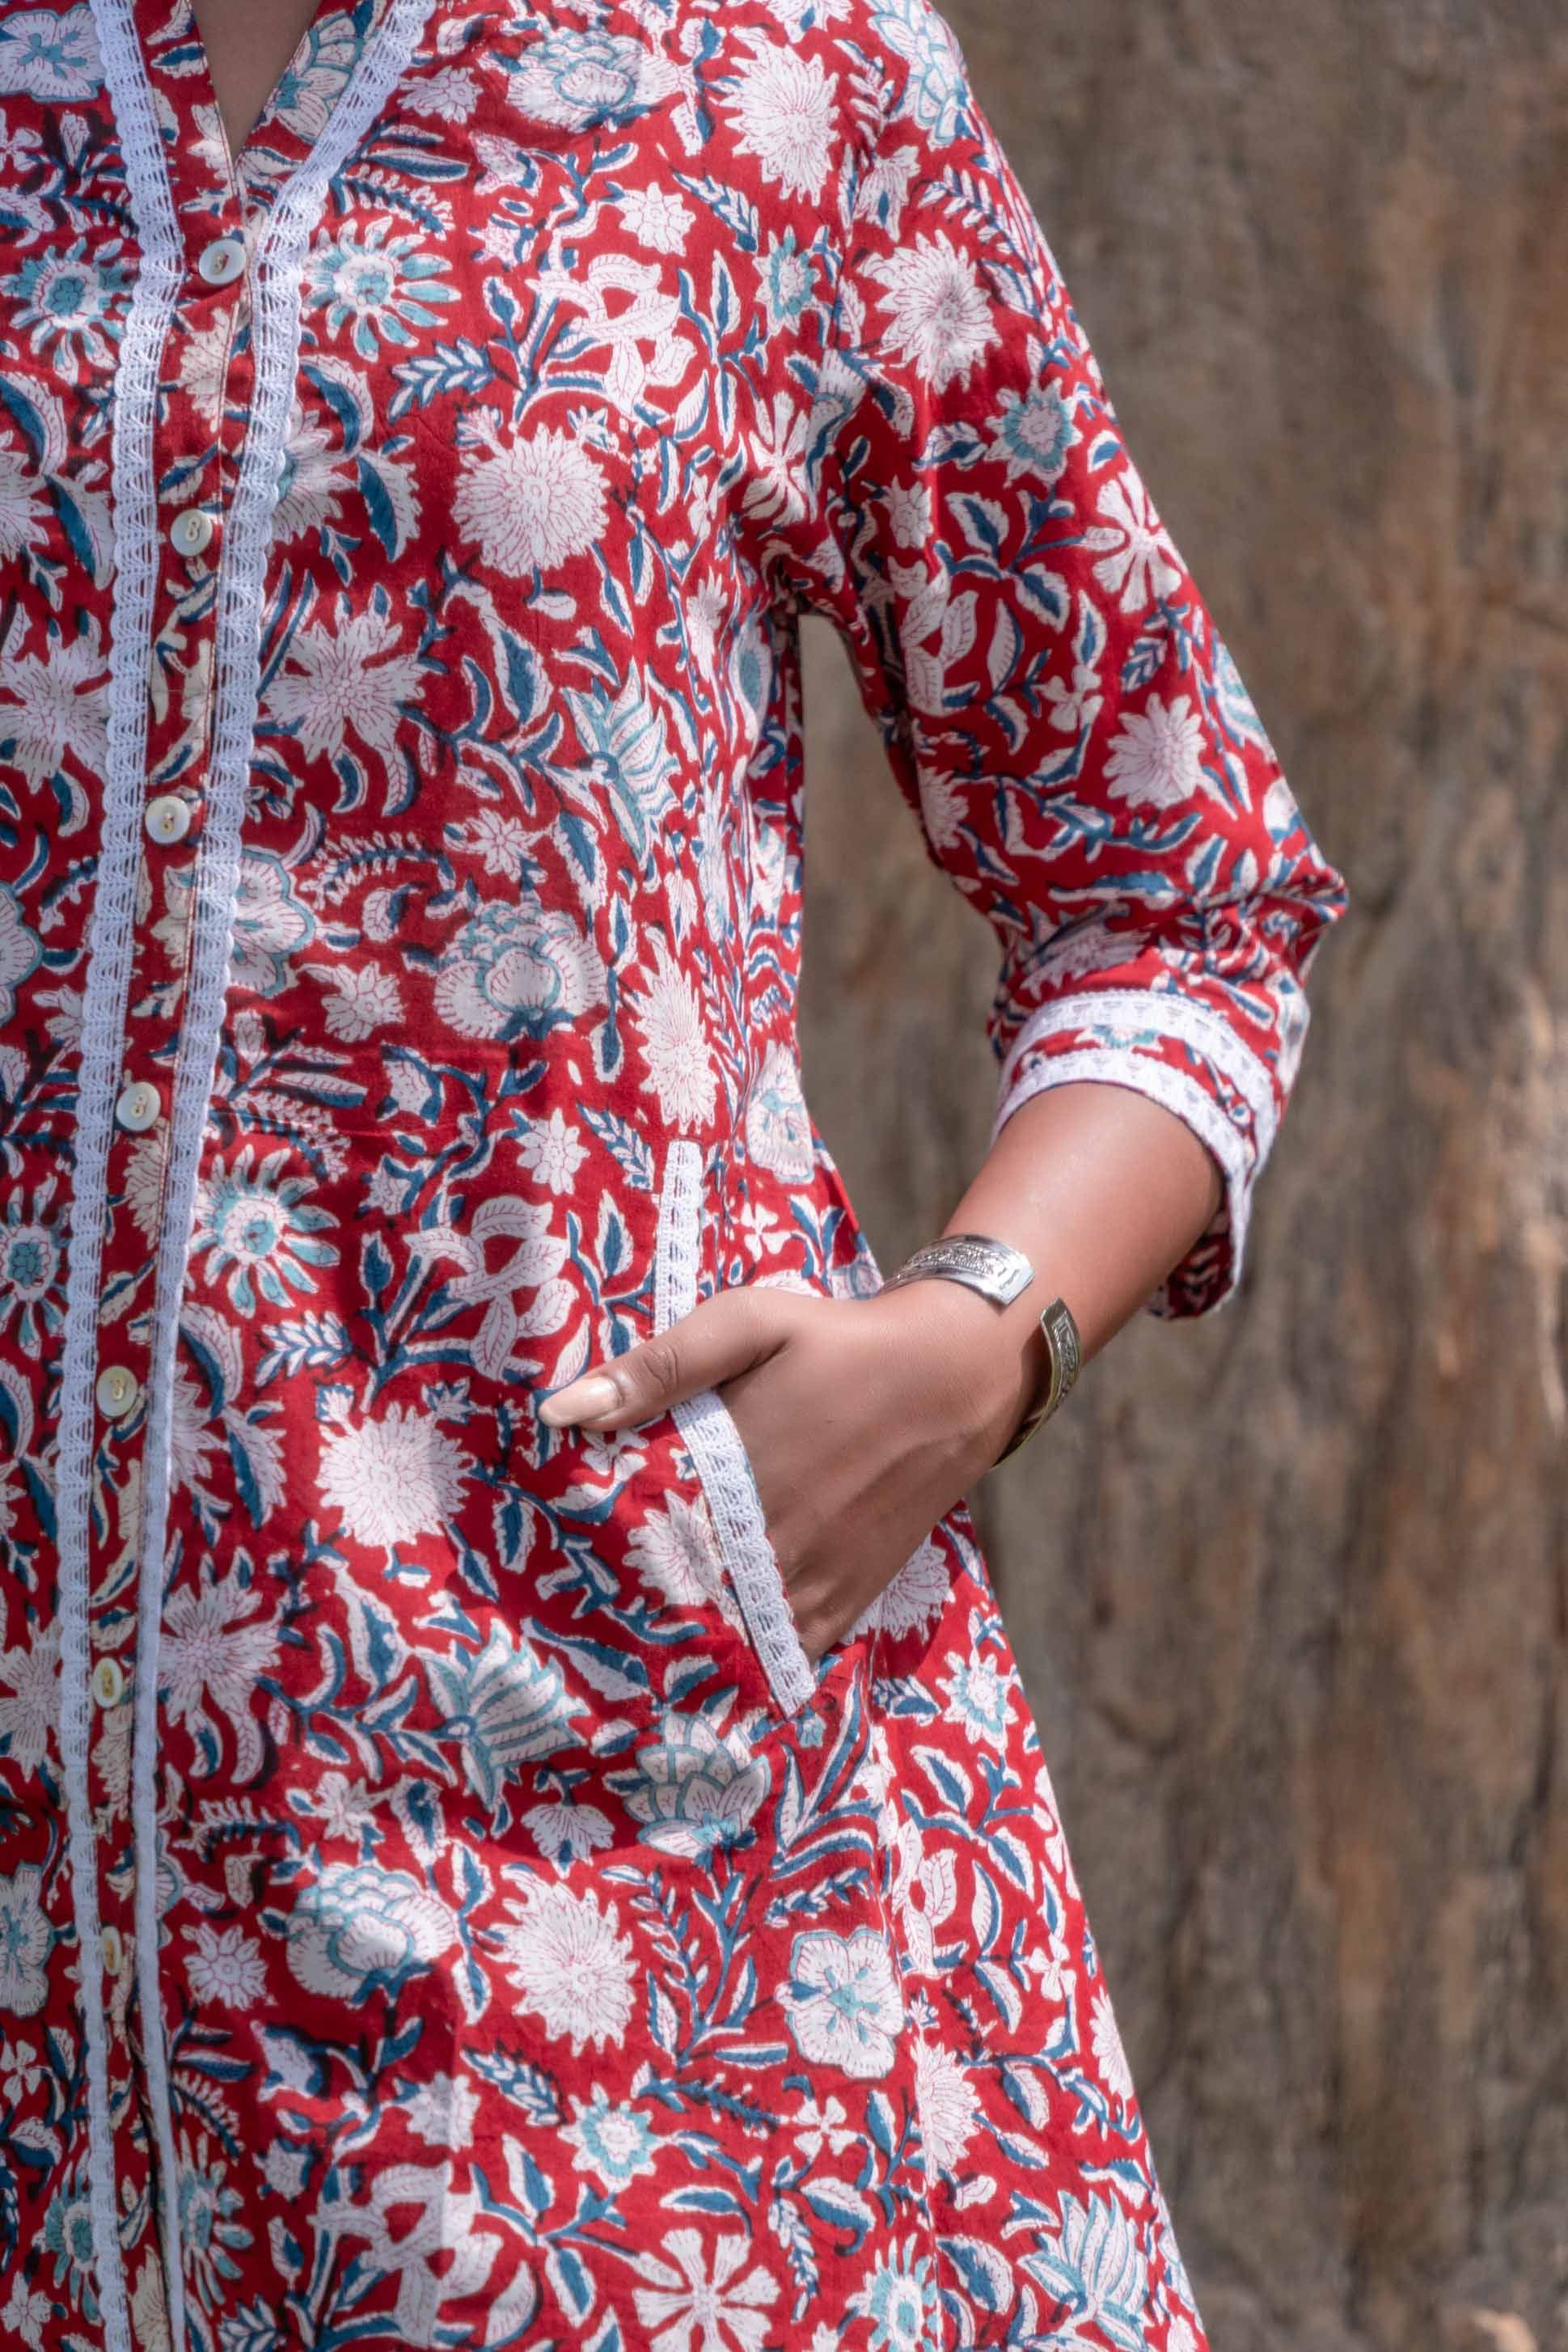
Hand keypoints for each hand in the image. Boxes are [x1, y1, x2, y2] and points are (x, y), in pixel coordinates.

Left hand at [536, 1278, 1042, 1662]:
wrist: (953, 1376)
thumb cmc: (839, 1341)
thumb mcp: (750, 1323)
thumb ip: (660, 1367)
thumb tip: (559, 1412)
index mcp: (737, 1469)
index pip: (641, 1536)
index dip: (593, 1556)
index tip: (553, 1565)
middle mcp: (774, 1533)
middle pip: (677, 1594)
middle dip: (628, 1604)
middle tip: (577, 1615)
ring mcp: (815, 1573)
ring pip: (730, 1632)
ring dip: (683, 1638)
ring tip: (632, 1645)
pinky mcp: (849, 1594)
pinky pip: (787, 1648)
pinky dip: (748, 1658)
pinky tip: (709, 1662)